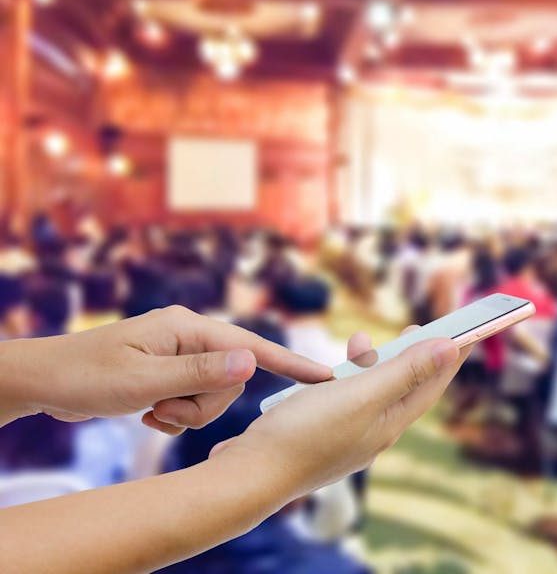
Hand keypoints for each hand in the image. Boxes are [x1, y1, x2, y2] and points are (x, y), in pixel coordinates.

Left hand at [4, 306, 331, 434]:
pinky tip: (148, 414)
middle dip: (204, 405)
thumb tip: (251, 363)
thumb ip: (201, 373)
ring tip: (150, 412)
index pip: (252, 346)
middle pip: (232, 380)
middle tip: (164, 410)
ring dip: (186, 413)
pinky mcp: (172, 372)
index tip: (326, 377)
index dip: (291, 364)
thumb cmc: (87, 376)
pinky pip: (195, 401)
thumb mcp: (144, 380)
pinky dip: (176, 414)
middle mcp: (190, 336)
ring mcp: (181, 355)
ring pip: (214, 396)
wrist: (44, 381)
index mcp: (188, 327)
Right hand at [210, 325, 471, 499]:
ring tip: (358, 340)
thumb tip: (450, 349)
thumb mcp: (362, 394)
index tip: (468, 330)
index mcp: (390, 424)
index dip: (450, 356)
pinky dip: (343, 379)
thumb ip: (405, 371)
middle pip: (404, 388)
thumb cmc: (306, 432)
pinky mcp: (321, 434)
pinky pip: (344, 400)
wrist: (251, 473)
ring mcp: (347, 436)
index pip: (432, 385)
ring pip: (370, 392)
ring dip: (371, 362)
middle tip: (416, 325)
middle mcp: (374, 433)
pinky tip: (327, 370)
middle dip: (413, 355)